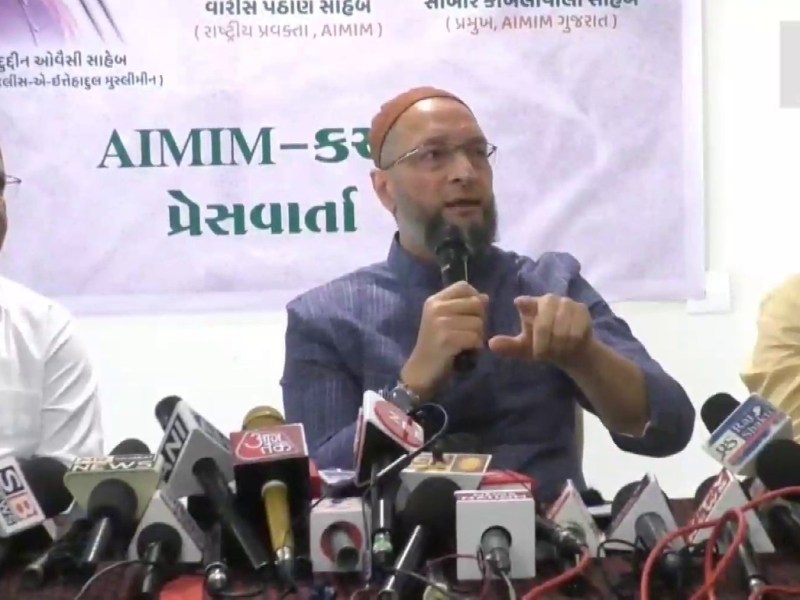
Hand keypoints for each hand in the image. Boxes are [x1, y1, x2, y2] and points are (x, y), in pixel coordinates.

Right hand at [401, 281, 488, 398]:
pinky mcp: (447, 340)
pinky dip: (476, 347)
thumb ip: (463, 307)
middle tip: (471, 333)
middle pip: (476, 303)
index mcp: (434, 301)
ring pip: (478, 322)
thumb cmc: (435, 345)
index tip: (470, 314)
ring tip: (467, 344)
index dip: (474, 297)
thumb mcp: (444, 320)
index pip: (463, 286)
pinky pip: (475, 338)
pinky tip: (466, 352)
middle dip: (480, 319)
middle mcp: (436, 308)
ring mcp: (440, 323)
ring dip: (478, 336)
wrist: (421, 371)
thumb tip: (485, 297)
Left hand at [488, 294, 592, 365]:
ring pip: (562, 328)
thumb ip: (509, 346)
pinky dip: (572, 342)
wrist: (570, 349)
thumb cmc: (543, 345)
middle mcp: (548, 300)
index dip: (525, 304)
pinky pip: (577, 329)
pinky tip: (570, 345)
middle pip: (544, 322)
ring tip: (556, 350)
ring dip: (558, 345)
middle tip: (541, 354)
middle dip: (543, 342)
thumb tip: (491, 344)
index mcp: (531, 305)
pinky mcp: (582, 310)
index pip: (525, 302)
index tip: (519, 304)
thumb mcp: (524, 348)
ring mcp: (567, 303)